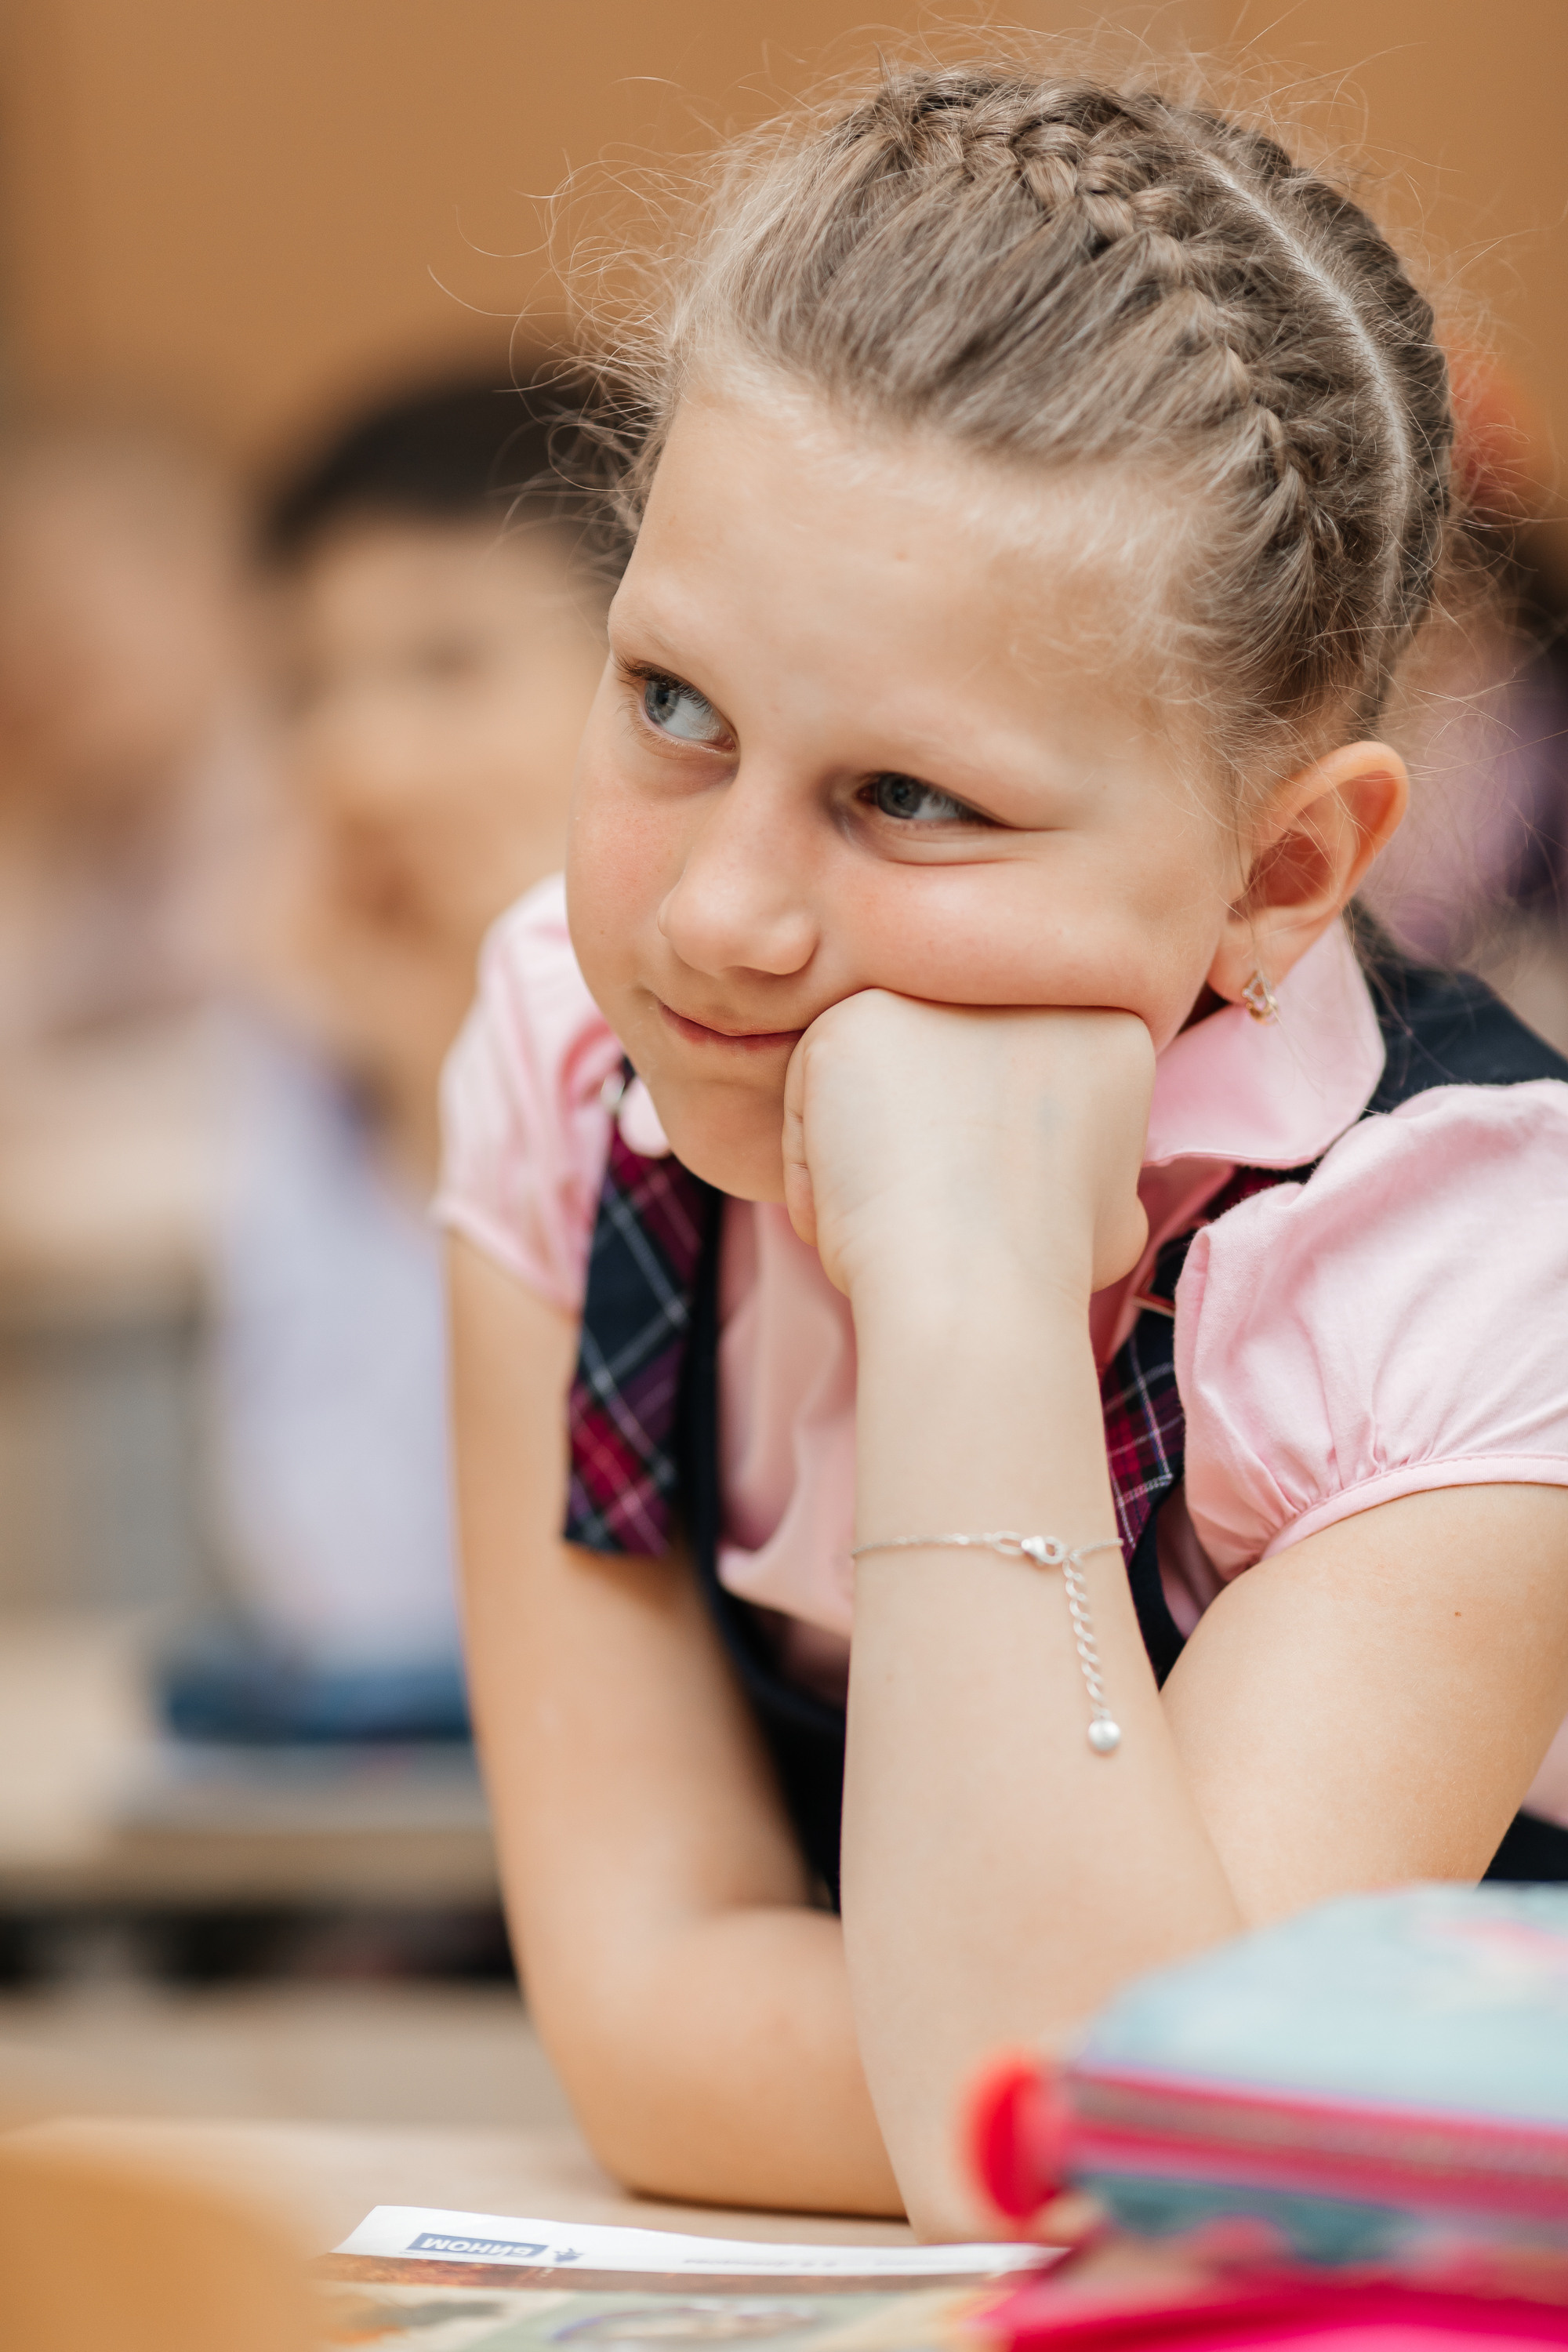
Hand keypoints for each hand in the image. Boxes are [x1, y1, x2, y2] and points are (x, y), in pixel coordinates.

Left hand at [781, 991, 1153, 1311]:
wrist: (979, 1285)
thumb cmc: (1042, 1270)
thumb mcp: (1110, 1212)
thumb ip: (1088, 1166)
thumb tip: (1081, 1180)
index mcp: (1108, 1025)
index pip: (1017, 1076)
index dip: (989, 1152)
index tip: (988, 1202)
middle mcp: (1029, 986)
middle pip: (947, 1064)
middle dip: (930, 1138)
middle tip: (938, 1205)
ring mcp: (942, 991)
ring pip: (877, 1075)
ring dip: (873, 1150)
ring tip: (902, 1211)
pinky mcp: (856, 1014)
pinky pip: (815, 1089)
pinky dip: (816, 1161)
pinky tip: (856, 1197)